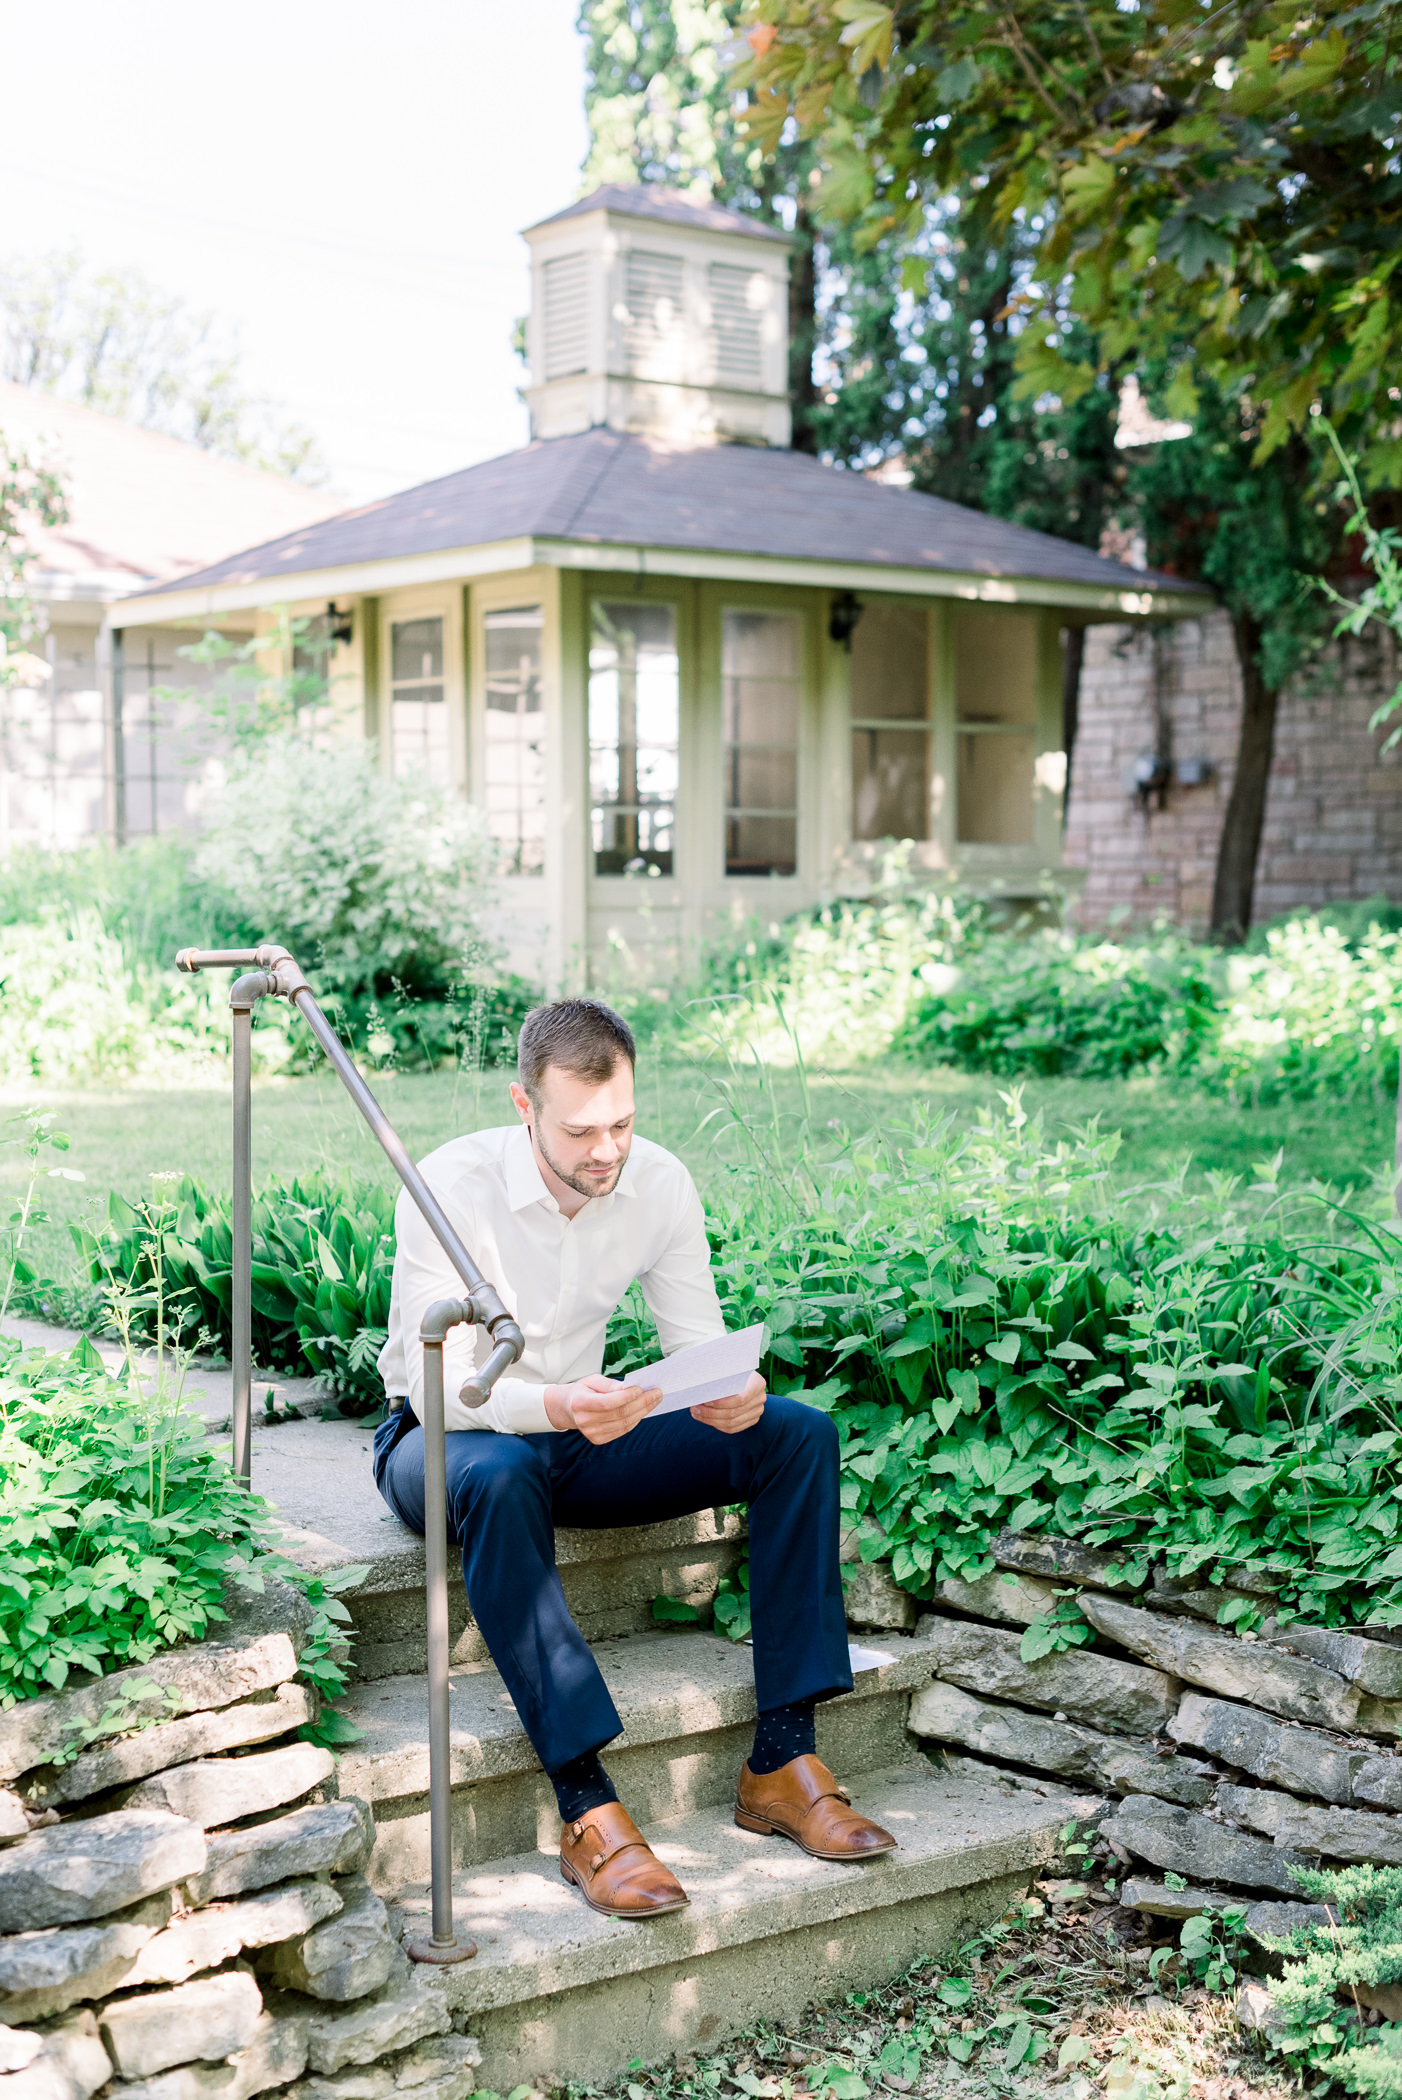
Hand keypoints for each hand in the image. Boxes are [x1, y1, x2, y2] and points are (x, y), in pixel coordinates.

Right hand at [545, 1373, 661, 1444]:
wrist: (568, 1409)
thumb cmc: (582, 1391)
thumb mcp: (592, 1380)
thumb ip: (609, 1384)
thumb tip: (626, 1387)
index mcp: (580, 1403)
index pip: (607, 1403)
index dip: (626, 1396)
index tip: (640, 1388)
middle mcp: (584, 1421)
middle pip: (619, 1414)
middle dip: (642, 1402)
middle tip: (656, 1393)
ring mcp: (591, 1433)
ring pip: (624, 1423)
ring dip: (643, 1411)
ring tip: (655, 1399)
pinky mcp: (599, 1439)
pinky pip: (623, 1430)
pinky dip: (636, 1419)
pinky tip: (643, 1410)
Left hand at [691, 1370, 765, 1434]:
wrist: (743, 1376)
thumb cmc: (732, 1370)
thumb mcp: (729, 1368)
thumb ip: (720, 1376)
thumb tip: (700, 1383)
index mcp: (758, 1383)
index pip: (739, 1399)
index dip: (721, 1402)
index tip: (704, 1400)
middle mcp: (760, 1399)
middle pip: (733, 1412)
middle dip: (710, 1413)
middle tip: (695, 1408)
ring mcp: (757, 1411)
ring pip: (731, 1423)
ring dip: (711, 1420)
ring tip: (696, 1413)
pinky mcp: (751, 1420)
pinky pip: (732, 1428)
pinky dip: (717, 1425)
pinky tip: (705, 1419)